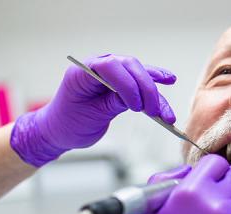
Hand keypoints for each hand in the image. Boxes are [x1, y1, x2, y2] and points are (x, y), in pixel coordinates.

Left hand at [10, 54, 176, 166]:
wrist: (61, 129)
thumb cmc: (68, 122)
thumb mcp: (90, 117)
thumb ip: (112, 104)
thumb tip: (137, 99)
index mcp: (83, 72)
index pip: (111, 67)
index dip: (127, 84)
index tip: (136, 107)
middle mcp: (98, 66)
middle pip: (130, 67)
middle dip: (146, 89)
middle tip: (153, 112)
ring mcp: (111, 73)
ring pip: (140, 74)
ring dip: (155, 94)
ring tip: (166, 115)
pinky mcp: (121, 82)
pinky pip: (140, 81)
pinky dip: (155, 85)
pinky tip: (169, 80)